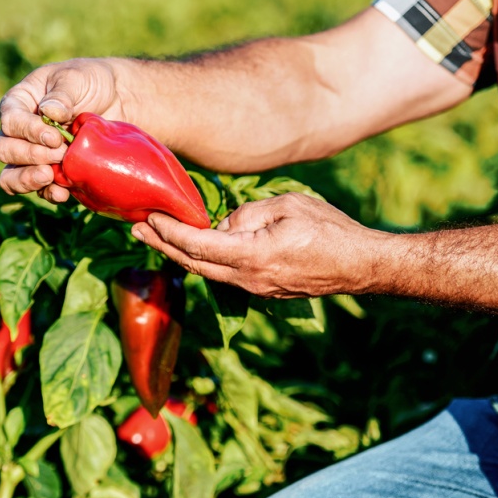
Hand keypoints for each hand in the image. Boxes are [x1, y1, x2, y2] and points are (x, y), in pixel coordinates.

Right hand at [0, 58, 125, 202]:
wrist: (119, 100)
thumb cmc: (91, 82)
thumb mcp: (76, 78)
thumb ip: (61, 94)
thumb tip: (49, 112)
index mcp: (20, 104)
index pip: (10, 122)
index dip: (28, 132)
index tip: (54, 137)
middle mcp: (21, 131)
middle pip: (7, 150)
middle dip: (31, 155)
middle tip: (61, 153)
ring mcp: (35, 155)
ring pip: (13, 175)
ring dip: (28, 179)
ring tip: (49, 177)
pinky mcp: (54, 172)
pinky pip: (41, 189)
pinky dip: (48, 193)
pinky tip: (63, 193)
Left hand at [131, 193, 390, 297]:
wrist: (361, 265)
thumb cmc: (330, 230)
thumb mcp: (287, 206)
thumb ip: (249, 214)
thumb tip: (226, 223)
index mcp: (251, 256)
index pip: (196, 244)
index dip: (167, 231)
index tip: (147, 216)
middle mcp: (248, 279)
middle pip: (194, 264)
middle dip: (162, 245)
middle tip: (136, 228)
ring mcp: (257, 289)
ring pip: (209, 272)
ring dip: (182, 254)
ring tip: (161, 235)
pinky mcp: (266, 290)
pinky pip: (227, 275)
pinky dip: (206, 260)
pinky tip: (200, 247)